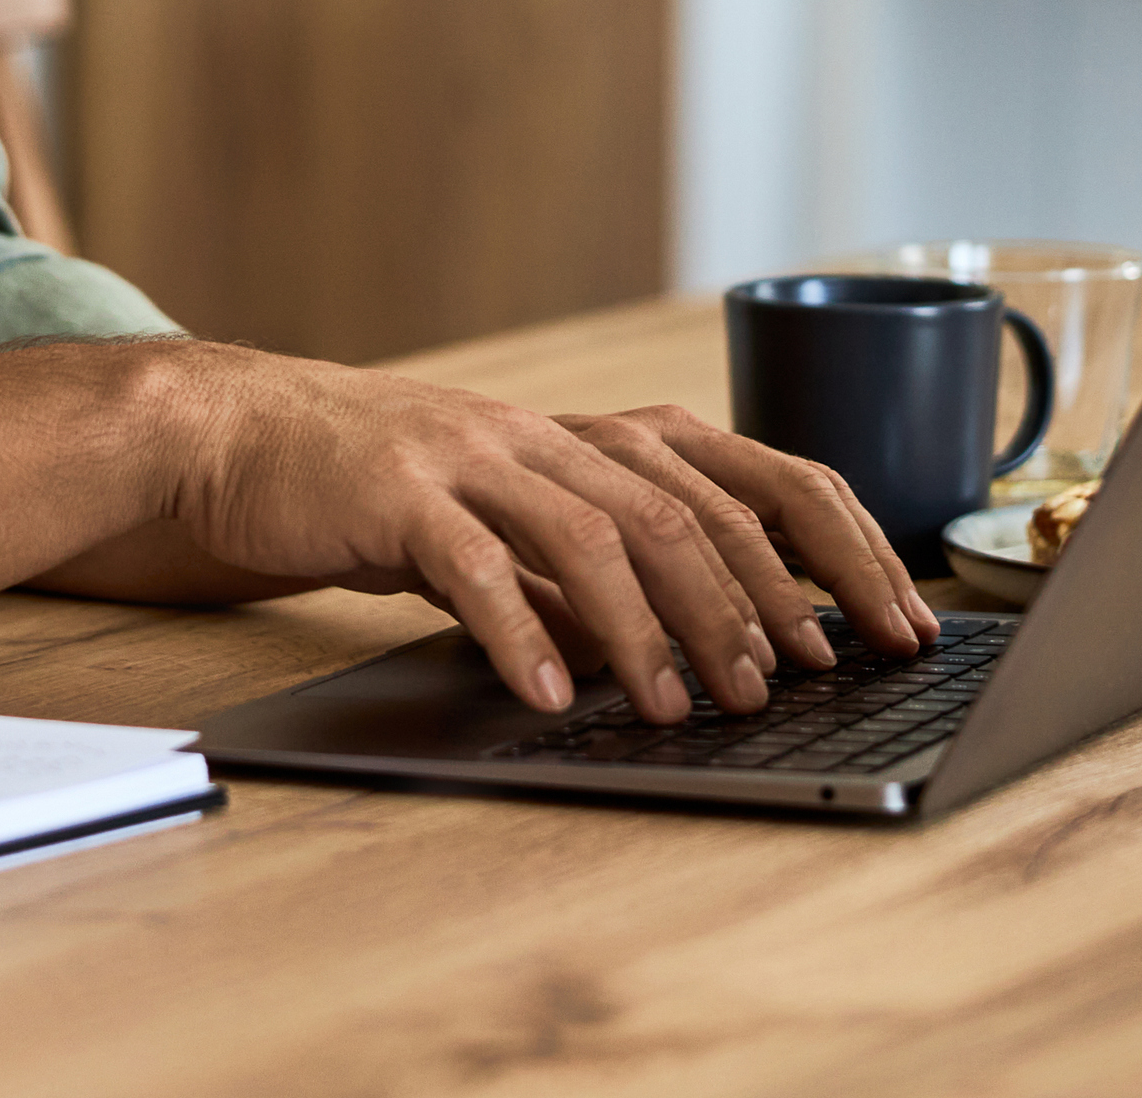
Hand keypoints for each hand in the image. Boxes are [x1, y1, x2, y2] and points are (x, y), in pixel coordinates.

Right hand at [153, 349, 936, 722]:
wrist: (246, 438)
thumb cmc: (392, 490)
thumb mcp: (520, 528)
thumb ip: (602, 579)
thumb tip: (696, 654)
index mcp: (603, 439)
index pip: (758, 478)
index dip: (837, 550)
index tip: (895, 626)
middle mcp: (554, 434)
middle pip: (691, 508)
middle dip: (758, 602)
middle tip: (798, 683)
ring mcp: (476, 453)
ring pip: (595, 532)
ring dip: (652, 629)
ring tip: (685, 708)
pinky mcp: (398, 489)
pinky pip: (472, 563)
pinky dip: (520, 632)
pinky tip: (551, 696)